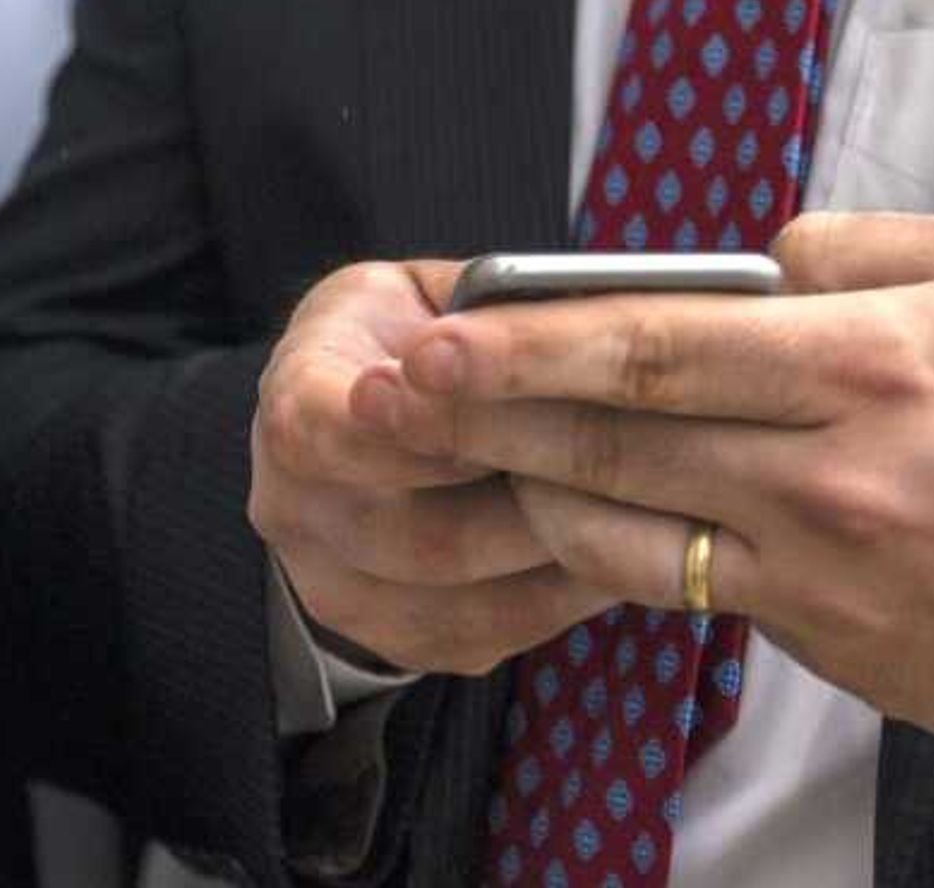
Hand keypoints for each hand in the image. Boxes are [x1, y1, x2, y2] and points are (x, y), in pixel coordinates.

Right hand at [247, 258, 615, 676]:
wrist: (350, 421)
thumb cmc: (402, 341)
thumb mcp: (420, 294)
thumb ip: (477, 310)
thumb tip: (571, 324)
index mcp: (296, 405)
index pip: (341, 431)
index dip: (438, 425)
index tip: (531, 400)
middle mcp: (295, 509)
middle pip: (423, 534)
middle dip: (532, 500)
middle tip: (630, 470)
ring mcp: (337, 588)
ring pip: (465, 598)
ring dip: (559, 558)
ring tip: (639, 516)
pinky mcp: (394, 640)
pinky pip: (490, 634)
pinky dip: (561, 599)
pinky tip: (615, 553)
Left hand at [367, 213, 933, 749]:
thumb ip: (860, 247)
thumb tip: (755, 254)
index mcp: (875, 364)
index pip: (661, 347)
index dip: (535, 343)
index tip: (448, 333)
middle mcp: (840, 479)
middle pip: (623, 447)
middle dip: (496, 420)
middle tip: (402, 396)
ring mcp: (835, 582)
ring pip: (638, 537)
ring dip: (539, 496)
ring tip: (467, 454)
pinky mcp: (842, 652)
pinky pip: (707, 595)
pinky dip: (636, 555)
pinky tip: (589, 518)